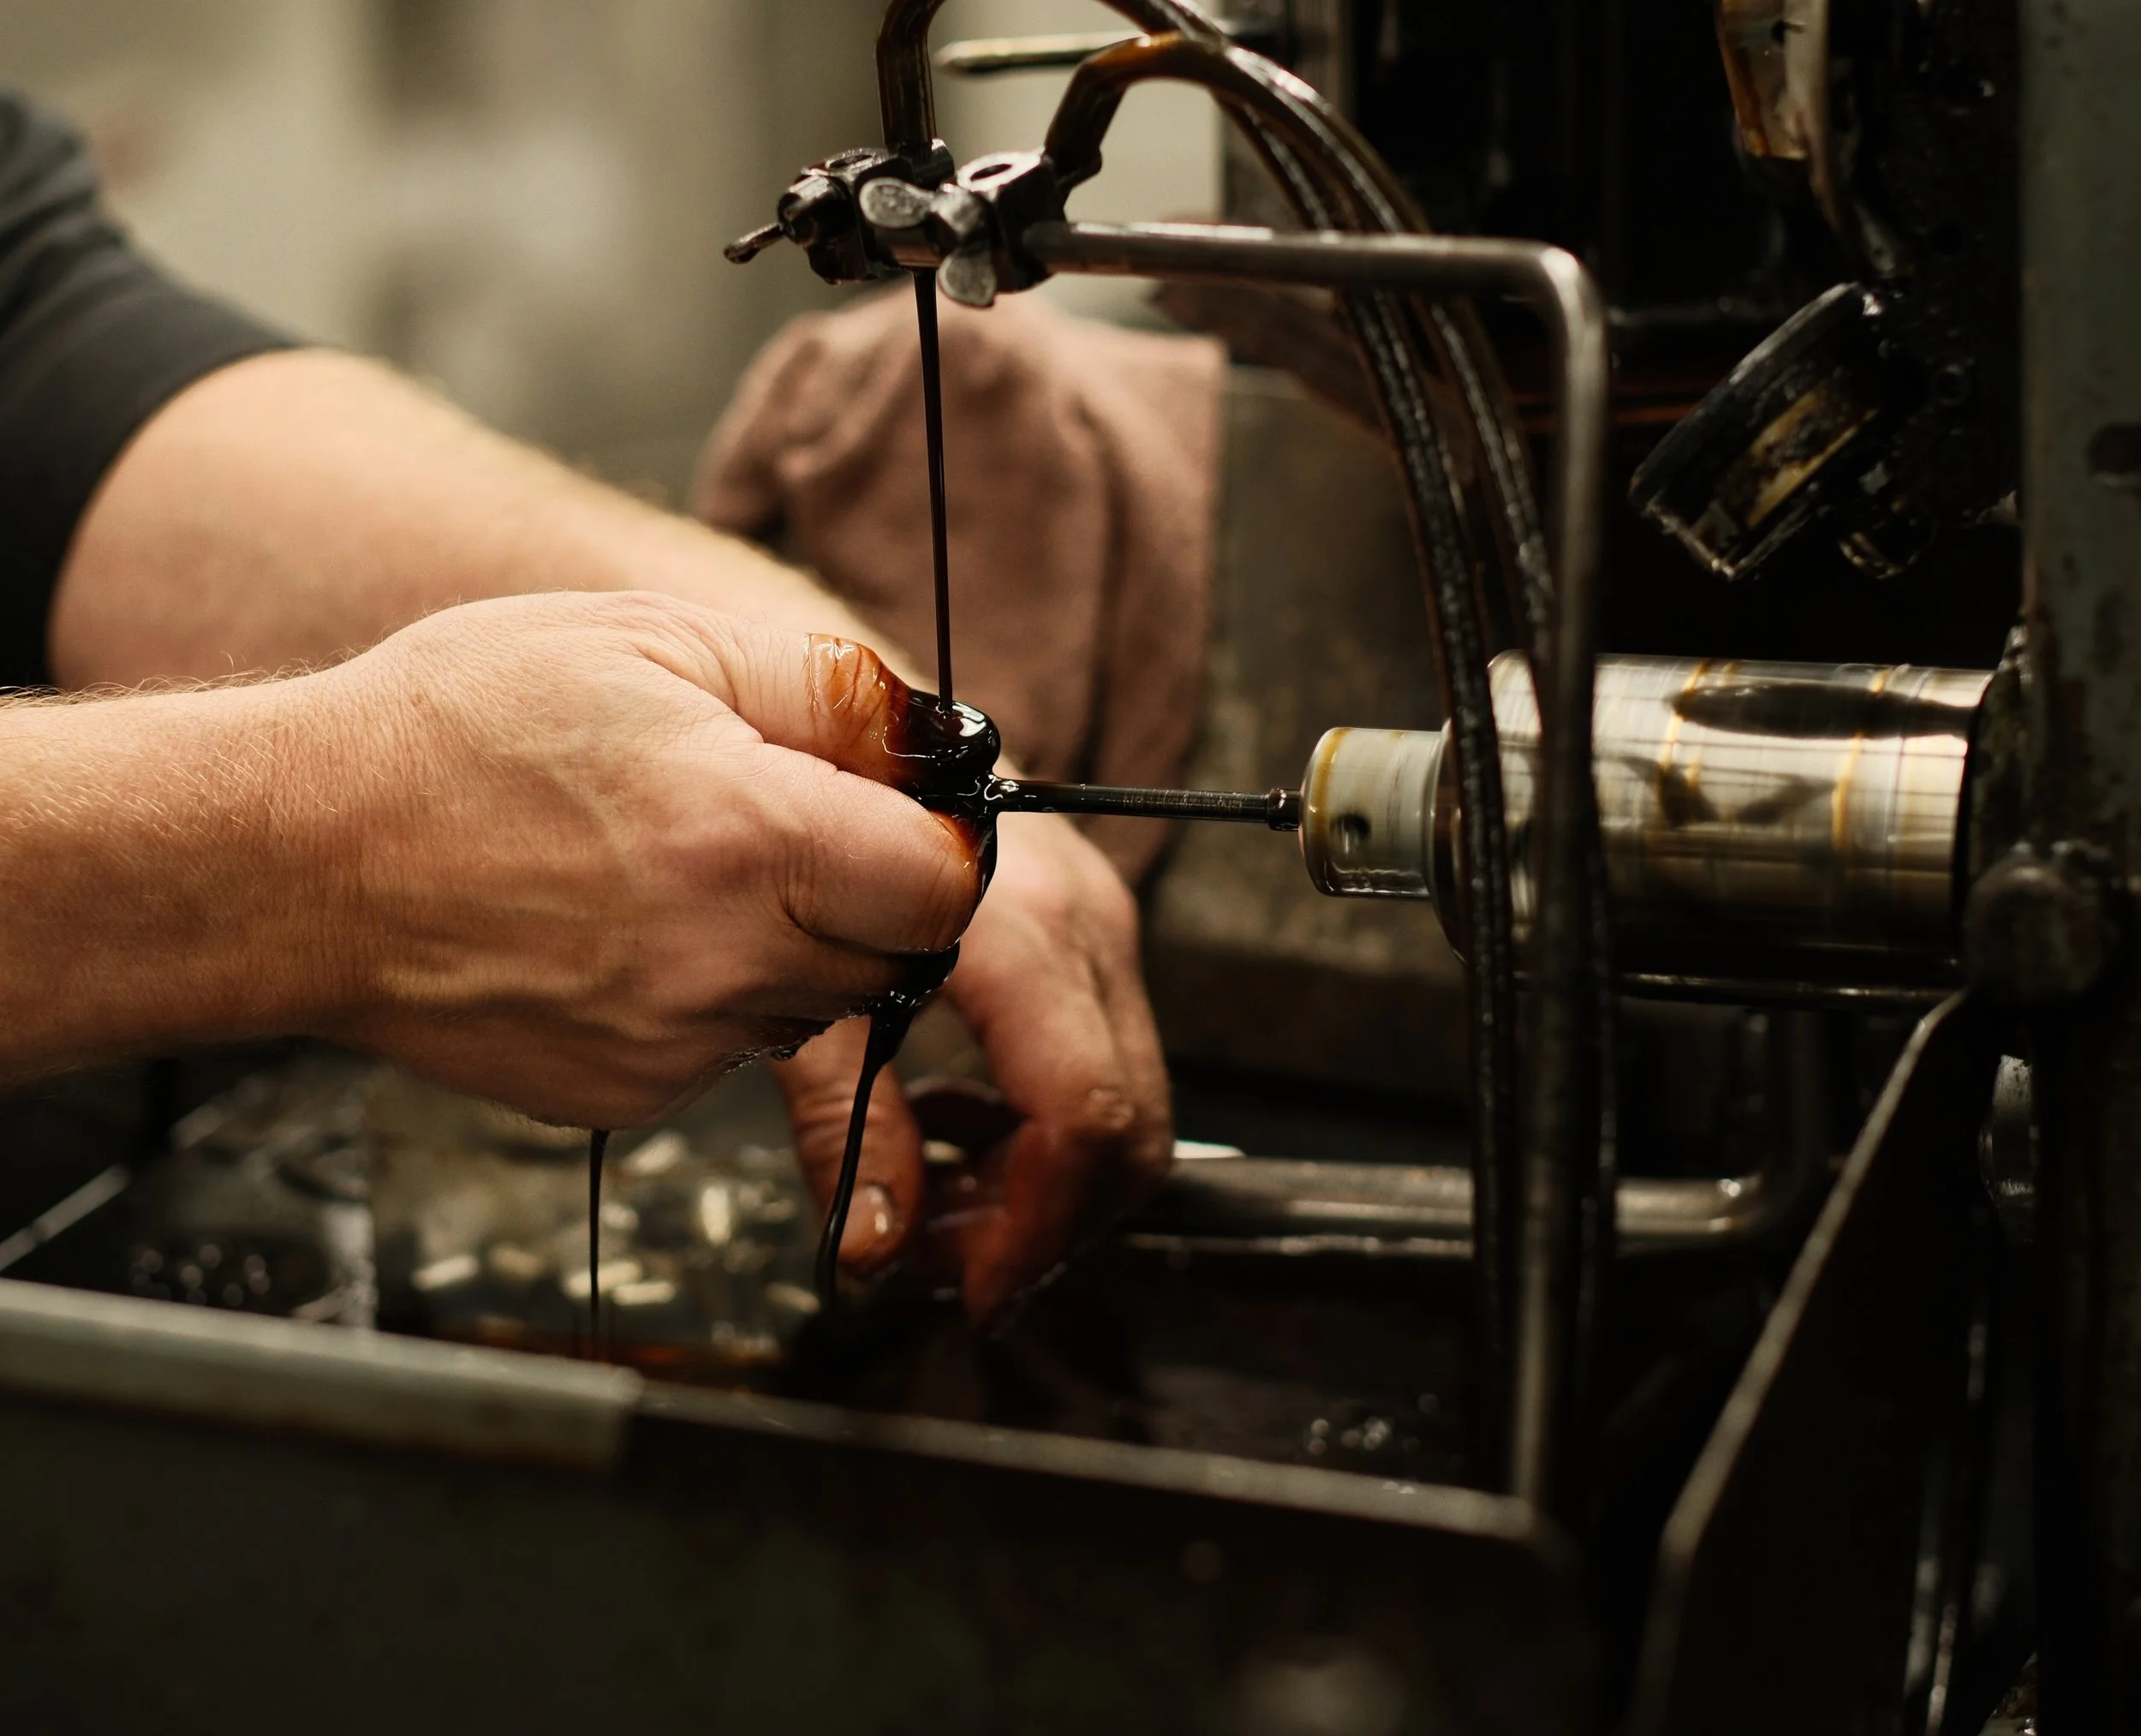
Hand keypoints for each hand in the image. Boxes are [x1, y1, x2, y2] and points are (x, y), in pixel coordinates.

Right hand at [304, 592, 982, 1125]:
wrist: (300, 859)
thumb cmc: (455, 729)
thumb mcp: (653, 637)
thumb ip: (823, 690)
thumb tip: (935, 738)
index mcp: (744, 833)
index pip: (945, 886)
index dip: (939, 845)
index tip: (902, 817)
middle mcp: (721, 958)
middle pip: (897, 956)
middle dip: (872, 895)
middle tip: (783, 830)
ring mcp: (672, 1043)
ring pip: (819, 1008)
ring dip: (795, 947)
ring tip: (689, 872)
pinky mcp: (628, 1095)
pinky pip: (733, 1050)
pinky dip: (716, 996)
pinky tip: (632, 932)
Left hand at [772, 808, 1173, 1324]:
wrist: (855, 724)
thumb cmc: (813, 820)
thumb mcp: (803, 989)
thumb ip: (846, 1123)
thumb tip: (876, 1246)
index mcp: (1025, 925)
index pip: (1082, 1108)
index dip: (1037, 1225)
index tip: (976, 1285)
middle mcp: (1086, 921)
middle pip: (1127, 1121)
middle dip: (1045, 1220)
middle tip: (945, 1263)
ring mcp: (1098, 924)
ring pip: (1125, 1100)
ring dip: (1041, 1181)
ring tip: (930, 1204)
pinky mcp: (1086, 933)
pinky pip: (1098, 1057)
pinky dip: (1037, 1125)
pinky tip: (947, 1129)